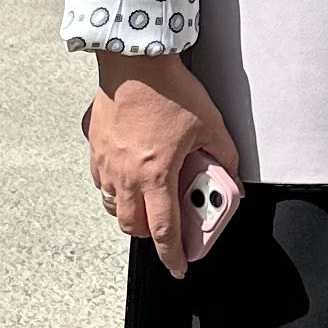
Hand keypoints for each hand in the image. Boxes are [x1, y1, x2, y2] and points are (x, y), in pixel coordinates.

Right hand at [87, 53, 239, 279]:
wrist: (134, 60)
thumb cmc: (168, 89)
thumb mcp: (209, 124)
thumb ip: (224, 154)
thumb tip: (232, 174)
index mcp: (156, 175)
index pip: (163, 231)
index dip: (172, 255)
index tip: (178, 267)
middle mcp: (127, 175)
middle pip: (132, 225)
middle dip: (149, 234)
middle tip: (164, 227)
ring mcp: (107, 161)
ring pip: (112, 205)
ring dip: (130, 211)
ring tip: (147, 200)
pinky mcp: (95, 145)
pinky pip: (101, 179)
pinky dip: (114, 185)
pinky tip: (129, 171)